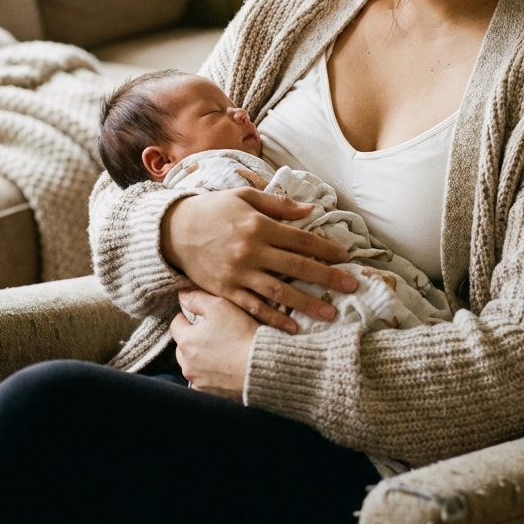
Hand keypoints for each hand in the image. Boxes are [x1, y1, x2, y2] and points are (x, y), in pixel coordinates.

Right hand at [160, 188, 357, 332]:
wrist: (172, 231)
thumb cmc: (212, 210)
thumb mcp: (244, 197)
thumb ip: (278, 205)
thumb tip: (310, 210)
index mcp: (258, 225)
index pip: (301, 239)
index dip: (326, 250)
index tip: (346, 258)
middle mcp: (250, 250)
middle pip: (296, 267)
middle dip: (327, 278)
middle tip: (351, 287)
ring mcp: (238, 274)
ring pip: (279, 291)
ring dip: (306, 304)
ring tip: (329, 314)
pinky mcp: (225, 291)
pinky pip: (253, 307)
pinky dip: (273, 318)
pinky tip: (292, 326)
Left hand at [170, 289, 257, 399]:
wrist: (262, 365)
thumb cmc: (241, 333)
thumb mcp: (220, 306)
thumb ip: (197, 299)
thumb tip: (182, 296)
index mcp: (186, 341)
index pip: (176, 324)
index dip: (188, 317)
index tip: (204, 317)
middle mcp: (186, 364)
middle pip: (183, 346)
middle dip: (194, 339)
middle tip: (216, 333)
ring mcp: (197, 380)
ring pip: (192, 364)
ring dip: (201, 357)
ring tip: (223, 350)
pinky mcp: (210, 393)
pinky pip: (204, 380)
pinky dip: (211, 373)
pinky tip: (226, 367)